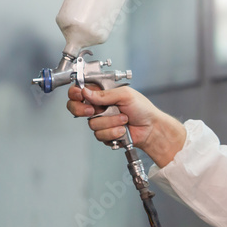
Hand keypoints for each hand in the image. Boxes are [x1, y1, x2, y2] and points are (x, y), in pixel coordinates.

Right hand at [66, 85, 185, 166]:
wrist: (151, 128)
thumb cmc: (142, 108)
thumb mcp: (125, 95)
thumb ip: (104, 94)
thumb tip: (86, 92)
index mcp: (102, 93)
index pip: (80, 91)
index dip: (75, 93)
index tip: (80, 95)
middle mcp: (99, 106)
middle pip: (76, 108)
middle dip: (83, 110)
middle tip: (94, 110)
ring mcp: (101, 121)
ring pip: (92, 124)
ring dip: (110, 122)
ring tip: (124, 119)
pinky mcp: (104, 134)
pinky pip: (100, 135)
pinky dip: (113, 132)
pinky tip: (122, 130)